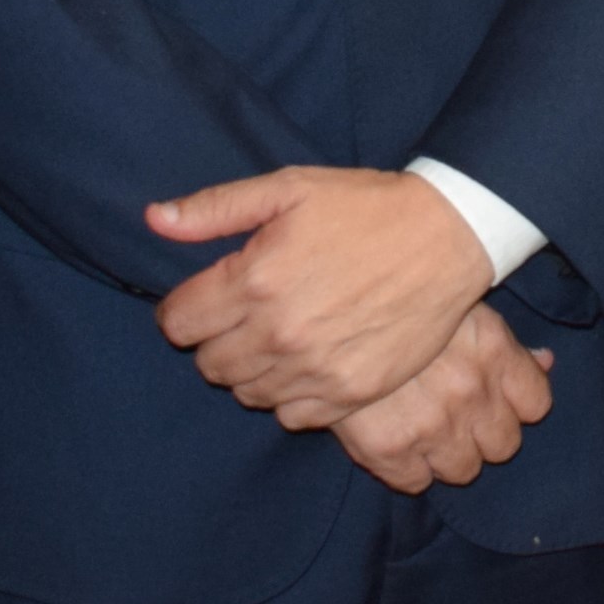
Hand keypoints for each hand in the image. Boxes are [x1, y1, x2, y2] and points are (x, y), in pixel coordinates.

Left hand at [148, 167, 494, 427]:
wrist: (448, 236)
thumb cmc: (367, 207)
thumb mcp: (289, 188)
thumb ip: (215, 208)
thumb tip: (154, 220)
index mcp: (255, 279)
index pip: (177, 323)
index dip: (182, 310)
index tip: (203, 300)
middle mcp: (279, 332)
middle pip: (208, 364)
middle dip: (215, 339)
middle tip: (244, 316)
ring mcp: (316, 369)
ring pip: (246, 393)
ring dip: (251, 369)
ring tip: (277, 338)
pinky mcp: (351, 393)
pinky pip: (291, 415)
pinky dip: (289, 394)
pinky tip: (306, 362)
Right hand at [325, 306, 555, 491]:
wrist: (325, 305)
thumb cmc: (398, 298)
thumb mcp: (461, 304)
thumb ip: (505, 342)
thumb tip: (546, 362)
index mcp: (493, 350)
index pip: (537, 404)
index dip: (517, 403)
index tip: (497, 396)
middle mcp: (470, 392)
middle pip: (505, 444)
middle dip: (484, 431)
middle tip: (457, 413)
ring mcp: (431, 425)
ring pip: (465, 469)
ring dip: (449, 454)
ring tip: (426, 427)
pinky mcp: (388, 450)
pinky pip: (417, 482)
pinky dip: (409, 468)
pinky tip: (397, 438)